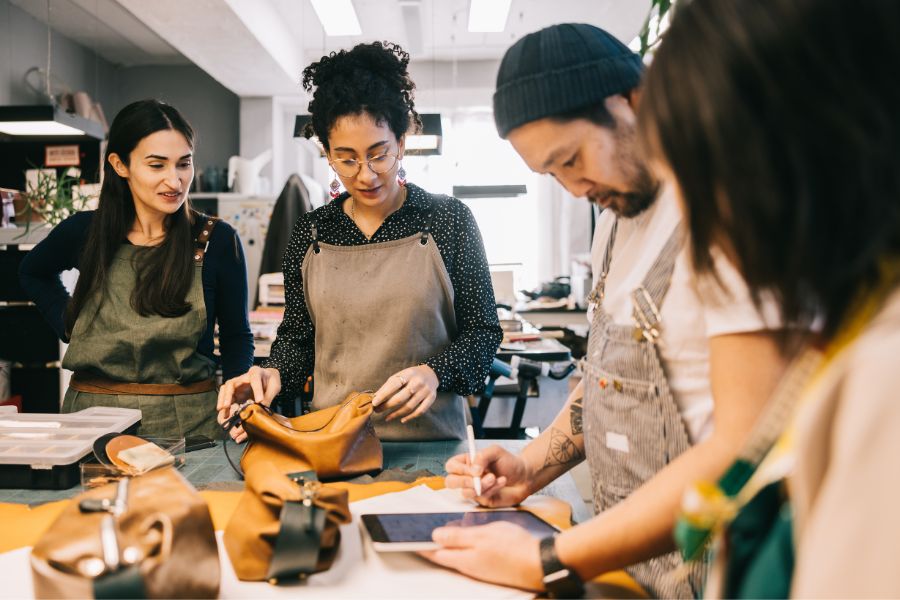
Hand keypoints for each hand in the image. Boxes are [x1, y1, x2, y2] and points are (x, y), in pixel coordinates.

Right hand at [216, 366, 280, 441]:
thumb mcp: (274, 387)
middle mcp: (244, 377)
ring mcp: (238, 385)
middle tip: (226, 406)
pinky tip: (226, 414)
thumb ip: (268, 397)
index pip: (255, 379)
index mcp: (256, 372)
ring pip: (225, 389)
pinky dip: (225, 406)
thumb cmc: (271, 381)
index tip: (259, 401)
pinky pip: (227, 398)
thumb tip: (261, 411)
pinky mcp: (236, 392)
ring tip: (222, 410)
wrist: (268, 378)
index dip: (257, 390)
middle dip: (228, 394)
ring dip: (222, 400)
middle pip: (231, 383)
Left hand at [371, 365, 438, 423]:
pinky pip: (420, 411)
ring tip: (387, 417)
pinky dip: (410, 417)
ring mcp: (425, 391)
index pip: (394, 385)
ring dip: (396, 414)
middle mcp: (418, 382)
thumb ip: (389, 386)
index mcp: (408, 374)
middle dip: (387, 406)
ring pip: (409, 406)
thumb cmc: (411, 376)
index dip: (384, 394)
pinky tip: (402, 420)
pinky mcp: (431, 398)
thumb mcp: (401, 375)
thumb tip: (376, 397)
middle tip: (377, 411)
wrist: (431, 374)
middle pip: (401, 397)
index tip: (374, 403)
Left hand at [420, 522, 542, 590]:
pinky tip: (464, 541)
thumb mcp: (483, 535)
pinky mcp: (491, 567)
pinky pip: (470, 558)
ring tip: (437, 536)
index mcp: (464, 559)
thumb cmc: (513, 547)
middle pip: (445, 557)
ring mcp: (481, 569)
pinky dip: (461, 549)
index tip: (407, 539)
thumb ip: (458, 536)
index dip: (421, 546)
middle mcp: (469, 567)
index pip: (435, 553)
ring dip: (446, 548)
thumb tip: (435, 536)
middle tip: (420, 536)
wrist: (539, 564)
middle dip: (432, 547)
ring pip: (457, 557)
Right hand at [444, 445, 531, 506]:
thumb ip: (482, 456)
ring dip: (481, 485)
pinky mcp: (482, 500)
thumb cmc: (509, 462)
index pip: (451, 466)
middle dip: (464, 481)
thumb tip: (473, 471)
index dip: (457, 469)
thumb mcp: (496, 451)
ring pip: (466, 492)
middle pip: (450, 482)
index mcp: (467, 462)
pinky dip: (492, 489)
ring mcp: (474, 489)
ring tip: (495, 477)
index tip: (472, 469)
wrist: (525, 477)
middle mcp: (468, 476)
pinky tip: (501, 482)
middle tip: (477, 478)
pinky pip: (480, 498)